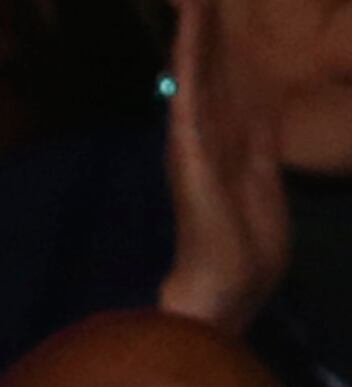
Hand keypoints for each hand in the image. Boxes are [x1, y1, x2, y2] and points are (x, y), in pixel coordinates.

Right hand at [162, 0, 290, 332]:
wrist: (226, 290)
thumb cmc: (246, 254)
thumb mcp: (266, 184)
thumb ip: (262, 146)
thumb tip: (263, 110)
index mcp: (229, 145)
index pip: (225, 85)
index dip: (223, 49)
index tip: (221, 14)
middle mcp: (206, 135)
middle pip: (206, 69)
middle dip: (206, 30)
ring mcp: (194, 138)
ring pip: (194, 70)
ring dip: (193, 30)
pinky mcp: (190, 146)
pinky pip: (188, 90)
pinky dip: (188, 55)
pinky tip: (190, 22)